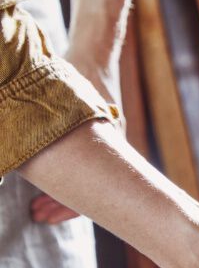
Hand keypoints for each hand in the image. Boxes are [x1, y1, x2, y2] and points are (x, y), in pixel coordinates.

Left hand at [28, 54, 123, 225]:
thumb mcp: (64, 100)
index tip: (42, 215)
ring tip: (41, 208)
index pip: (90, 191)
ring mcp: (106, 145)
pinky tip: (54, 184)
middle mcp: (109, 149)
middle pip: (90, 191)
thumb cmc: (80, 70)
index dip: (66, 207)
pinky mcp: (99, 139)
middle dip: (61, 206)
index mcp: (105, 146)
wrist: (97, 51)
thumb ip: (48, 128)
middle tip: (39, 215)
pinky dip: (71, 178)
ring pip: (88, 182)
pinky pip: (88, 168)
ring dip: (64, 195)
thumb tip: (20, 149)